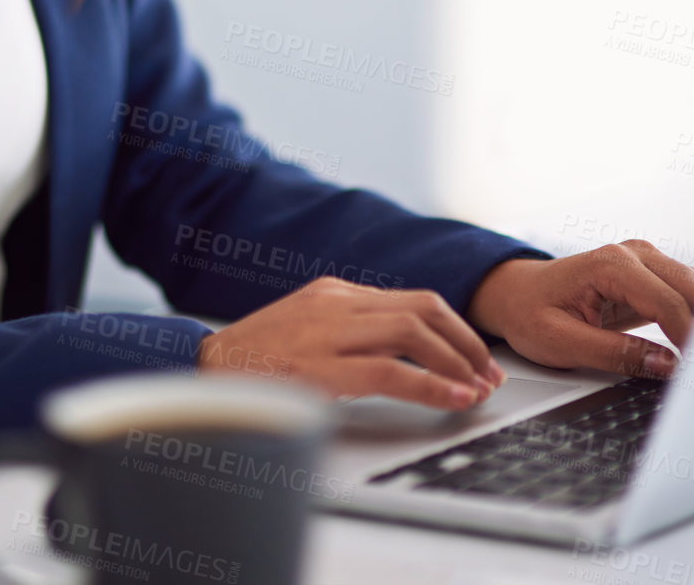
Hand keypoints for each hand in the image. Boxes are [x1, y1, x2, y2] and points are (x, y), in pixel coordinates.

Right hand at [196, 276, 507, 408]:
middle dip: (466, 343)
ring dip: (456, 363)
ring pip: (413, 333)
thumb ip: (349, 333)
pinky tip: (451, 399)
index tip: (477, 359)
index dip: (455, 329)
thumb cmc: (256, 361)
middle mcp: (336, 303)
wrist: (203, 371)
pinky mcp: (319, 365)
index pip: (413, 299)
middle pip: (423, 308)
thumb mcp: (308, 332)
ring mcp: (327, 331)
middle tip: (489, 375)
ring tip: (477, 390)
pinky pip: (390, 370)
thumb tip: (403, 357)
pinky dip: (430, 385)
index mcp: (335, 293)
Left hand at [465, 242, 693, 378]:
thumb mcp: (561, 342)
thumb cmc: (529, 313)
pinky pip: (688, 293)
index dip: (691, 340)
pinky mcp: (651, 275)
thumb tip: (669, 366)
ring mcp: (645, 260)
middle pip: (693, 289)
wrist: (514, 294)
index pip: (667, 303)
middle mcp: (632, 254)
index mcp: (609, 264)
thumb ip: (616, 353)